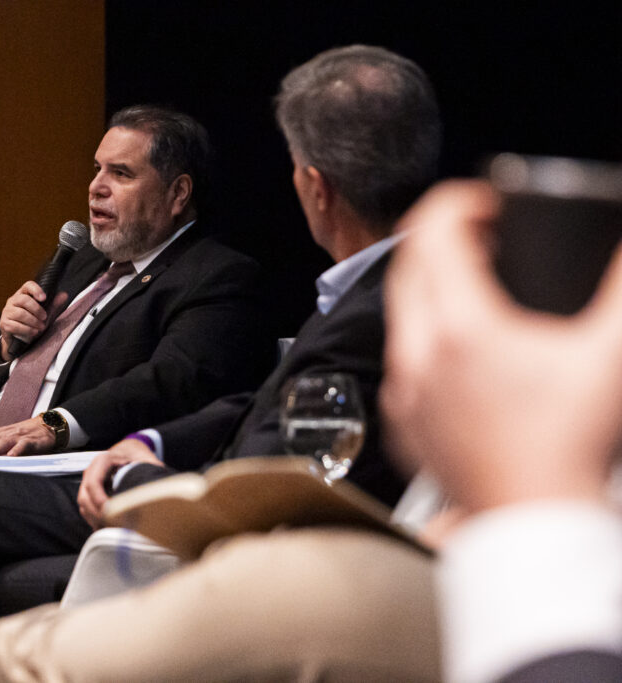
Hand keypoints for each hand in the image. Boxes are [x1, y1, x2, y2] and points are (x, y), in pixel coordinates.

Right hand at [0, 281, 67, 360]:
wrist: (20, 340)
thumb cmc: (32, 323)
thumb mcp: (45, 314)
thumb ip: (53, 305)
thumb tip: (64, 295)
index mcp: (23, 294)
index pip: (28, 285)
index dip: (36, 290)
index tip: (44, 298)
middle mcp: (13, 301)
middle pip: (24, 300)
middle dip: (37, 309)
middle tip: (45, 317)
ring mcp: (7, 312)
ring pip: (20, 314)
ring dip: (33, 321)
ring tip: (41, 327)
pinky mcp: (4, 324)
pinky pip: (15, 325)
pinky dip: (27, 330)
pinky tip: (33, 332)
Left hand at [0, 416, 54, 455]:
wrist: (48, 425)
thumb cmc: (27, 433)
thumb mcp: (6, 435)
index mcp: (3, 432)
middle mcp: (10, 432)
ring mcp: (21, 436)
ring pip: (6, 441)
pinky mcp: (32, 440)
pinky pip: (24, 445)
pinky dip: (17, 450)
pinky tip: (11, 455)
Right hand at [77, 438, 162, 528]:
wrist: (130, 450)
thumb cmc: (137, 455)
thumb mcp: (146, 460)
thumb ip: (150, 471)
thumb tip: (158, 489)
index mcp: (103, 460)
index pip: (94, 483)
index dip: (100, 501)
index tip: (112, 514)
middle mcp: (92, 471)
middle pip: (85, 498)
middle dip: (98, 515)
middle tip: (116, 527)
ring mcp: (89, 483)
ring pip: (85, 506)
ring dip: (97, 520)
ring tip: (115, 530)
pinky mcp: (91, 493)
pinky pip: (88, 510)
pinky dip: (96, 521)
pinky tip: (111, 529)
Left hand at [381, 180, 621, 512]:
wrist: (533, 521)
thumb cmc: (568, 448)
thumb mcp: (610, 355)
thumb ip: (620, 290)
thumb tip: (620, 251)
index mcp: (459, 328)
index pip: (433, 232)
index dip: (459, 201)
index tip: (488, 202)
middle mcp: (417, 355)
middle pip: (407, 265)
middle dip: (440, 236)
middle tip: (484, 234)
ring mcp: (406, 391)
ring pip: (400, 313)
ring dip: (429, 284)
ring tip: (476, 283)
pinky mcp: (405, 421)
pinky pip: (401, 358)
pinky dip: (424, 334)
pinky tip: (462, 345)